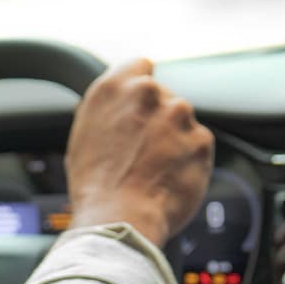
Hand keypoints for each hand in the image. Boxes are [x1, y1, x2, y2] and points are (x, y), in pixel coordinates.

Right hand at [65, 58, 213, 247]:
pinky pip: (198, 143)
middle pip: (163, 95)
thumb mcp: (84, 135)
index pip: (140, 65)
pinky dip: (189, 158)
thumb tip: (119, 106)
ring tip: (154, 168)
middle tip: (142, 149)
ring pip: (182, 120)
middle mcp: (146, 92)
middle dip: (158, 117)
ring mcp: (177, 114)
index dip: (140, 85)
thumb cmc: (95, 185)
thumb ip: (108, 110)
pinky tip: (169, 177)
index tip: (140, 105)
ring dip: (175, 137)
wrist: (119, 218)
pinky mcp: (201, 139)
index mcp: (112, 87)